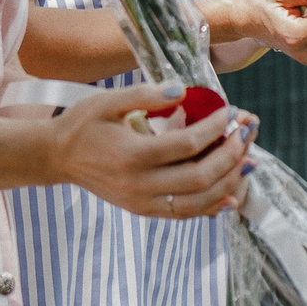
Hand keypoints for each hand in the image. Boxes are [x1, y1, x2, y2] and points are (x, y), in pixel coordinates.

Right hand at [51, 84, 252, 218]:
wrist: (56, 157)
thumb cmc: (83, 123)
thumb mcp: (108, 101)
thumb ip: (146, 94)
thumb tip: (184, 91)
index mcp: (130, 155)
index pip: (187, 144)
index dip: (215, 128)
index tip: (230, 111)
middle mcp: (138, 185)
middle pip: (199, 177)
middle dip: (230, 155)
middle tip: (247, 133)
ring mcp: (141, 203)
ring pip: (197, 202)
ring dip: (229, 182)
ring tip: (249, 161)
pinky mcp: (143, 211)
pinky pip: (185, 214)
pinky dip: (212, 206)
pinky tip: (232, 193)